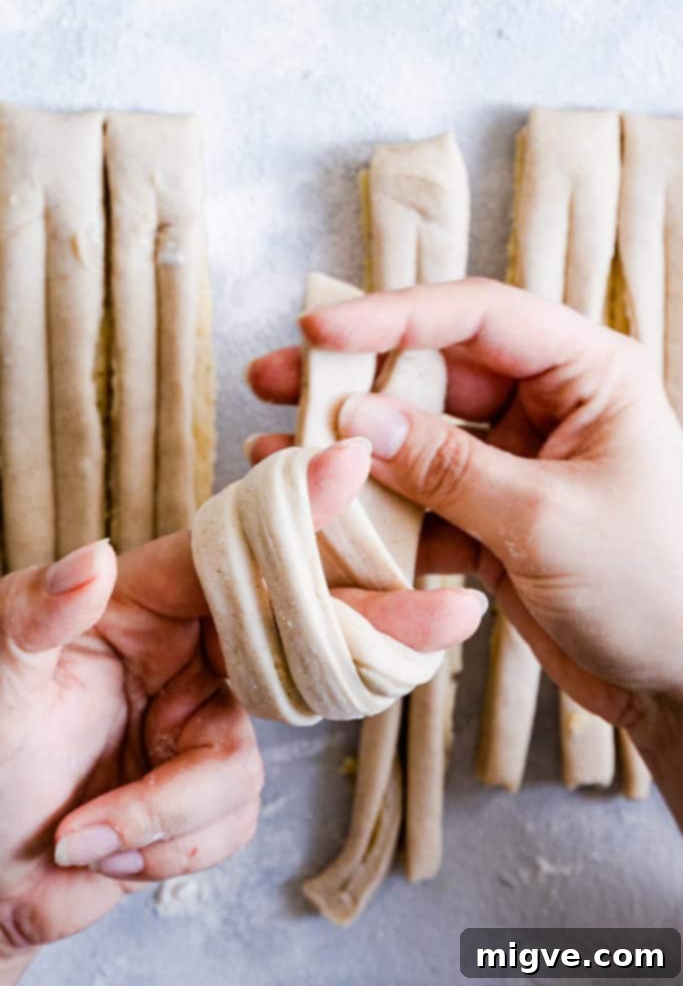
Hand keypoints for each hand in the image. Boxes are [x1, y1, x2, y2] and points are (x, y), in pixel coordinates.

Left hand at [0, 442, 483, 982]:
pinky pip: (233, 817)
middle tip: (446, 615)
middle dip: (367, 630)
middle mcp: (183, 653)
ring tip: (88, 830)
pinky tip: (107, 850)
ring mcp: (198, 723)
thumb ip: (37, 612)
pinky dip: (172, 846)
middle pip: (292, 632)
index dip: (295, 511)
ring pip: (253, 757)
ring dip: (173, 809)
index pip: (227, 548)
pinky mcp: (203, 794)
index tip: (353, 464)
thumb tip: (92, 559)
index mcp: (139, 600)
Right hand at [247, 278, 682, 823]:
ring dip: (353, 446)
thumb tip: (356, 420)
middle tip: (276, 375)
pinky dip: (374, 508)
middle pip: (434, 370)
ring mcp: (514, 461)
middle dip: (354, 377)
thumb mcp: (544, 519)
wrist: (679, 681)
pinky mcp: (490, 515)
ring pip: (418, 436)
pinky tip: (319, 509)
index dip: (393, 315)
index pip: (479, 315)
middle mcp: (547, 405)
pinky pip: (421, 498)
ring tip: (275, 445)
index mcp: (587, 374)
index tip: (319, 328)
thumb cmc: (653, 586)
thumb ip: (447, 468)